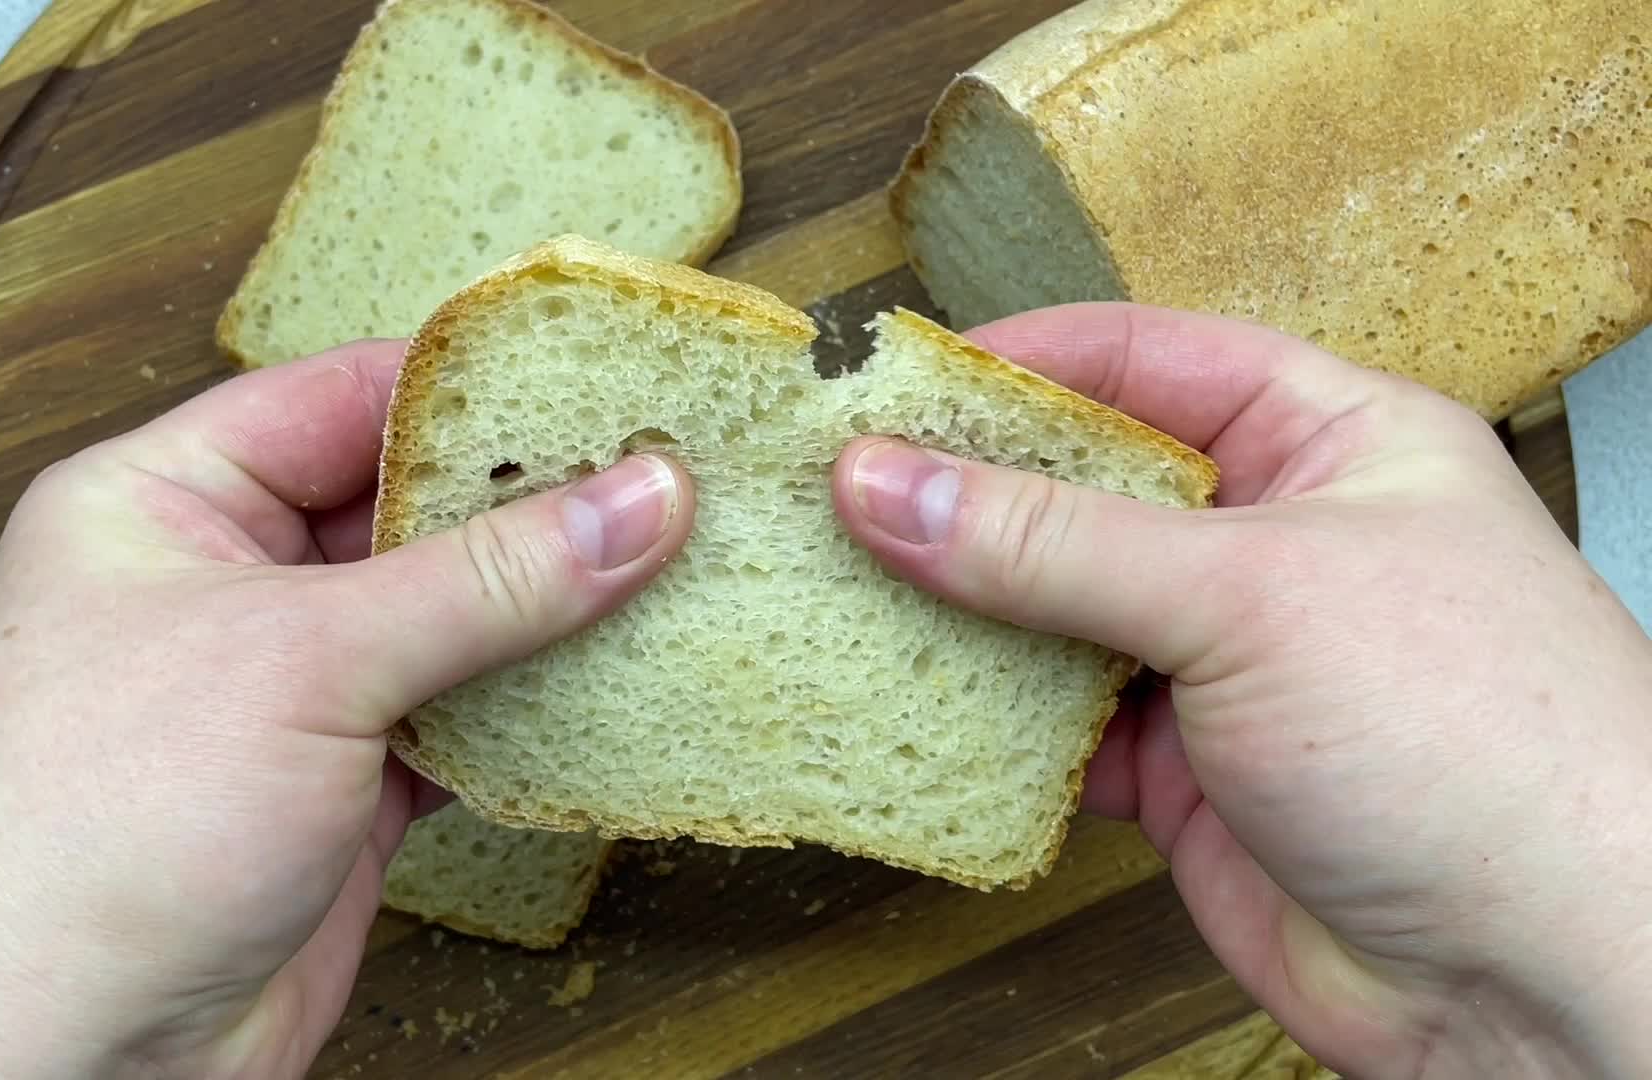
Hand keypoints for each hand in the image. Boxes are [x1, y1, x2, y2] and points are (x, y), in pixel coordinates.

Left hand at [0, 341, 691, 1078]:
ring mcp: (284, 698)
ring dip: (544, 614)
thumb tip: (638, 498)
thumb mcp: (303, 661)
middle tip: (667, 475)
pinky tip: (610, 691)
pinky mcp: (338, 796)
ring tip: (670, 570)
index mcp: (163, 503)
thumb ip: (485, 580)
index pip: (339, 396)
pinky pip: (458, 725)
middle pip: (405, 510)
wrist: (52, 1066)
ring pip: (444, 623)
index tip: (601, 373)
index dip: (471, 384)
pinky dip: (529, 715)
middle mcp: (222, 588)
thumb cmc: (95, 832)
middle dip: (529, 504)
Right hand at [832, 303, 1651, 1078]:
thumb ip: (1053, 542)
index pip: (1149, 359)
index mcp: (1333, 444)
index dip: (1021, 364)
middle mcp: (1275, 542)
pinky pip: (1059, 723)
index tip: (897, 380)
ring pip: (1059, 609)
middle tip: (842, 488)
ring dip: (965, 609)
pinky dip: (990, 720)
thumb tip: (889, 483)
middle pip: (1087, 487)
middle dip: (969, 491)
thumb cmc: (1483, 745)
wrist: (1544, 979)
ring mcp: (1228, 661)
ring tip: (847, 588)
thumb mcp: (1250, 596)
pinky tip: (920, 704)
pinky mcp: (1187, 771)